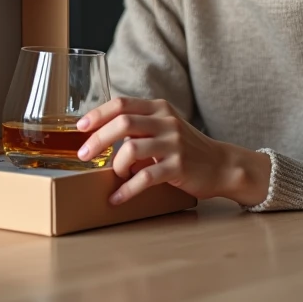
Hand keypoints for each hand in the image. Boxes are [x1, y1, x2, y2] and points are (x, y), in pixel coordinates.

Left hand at [75, 97, 270, 206]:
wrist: (222, 165)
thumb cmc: (187, 148)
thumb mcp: (165, 128)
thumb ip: (139, 126)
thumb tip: (102, 136)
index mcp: (159, 108)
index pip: (122, 103)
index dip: (98, 114)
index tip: (80, 127)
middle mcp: (166, 122)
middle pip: (123, 122)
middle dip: (98, 139)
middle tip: (84, 155)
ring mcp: (174, 143)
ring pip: (131, 148)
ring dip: (114, 165)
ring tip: (112, 176)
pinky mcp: (178, 166)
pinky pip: (145, 177)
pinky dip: (127, 189)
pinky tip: (117, 198)